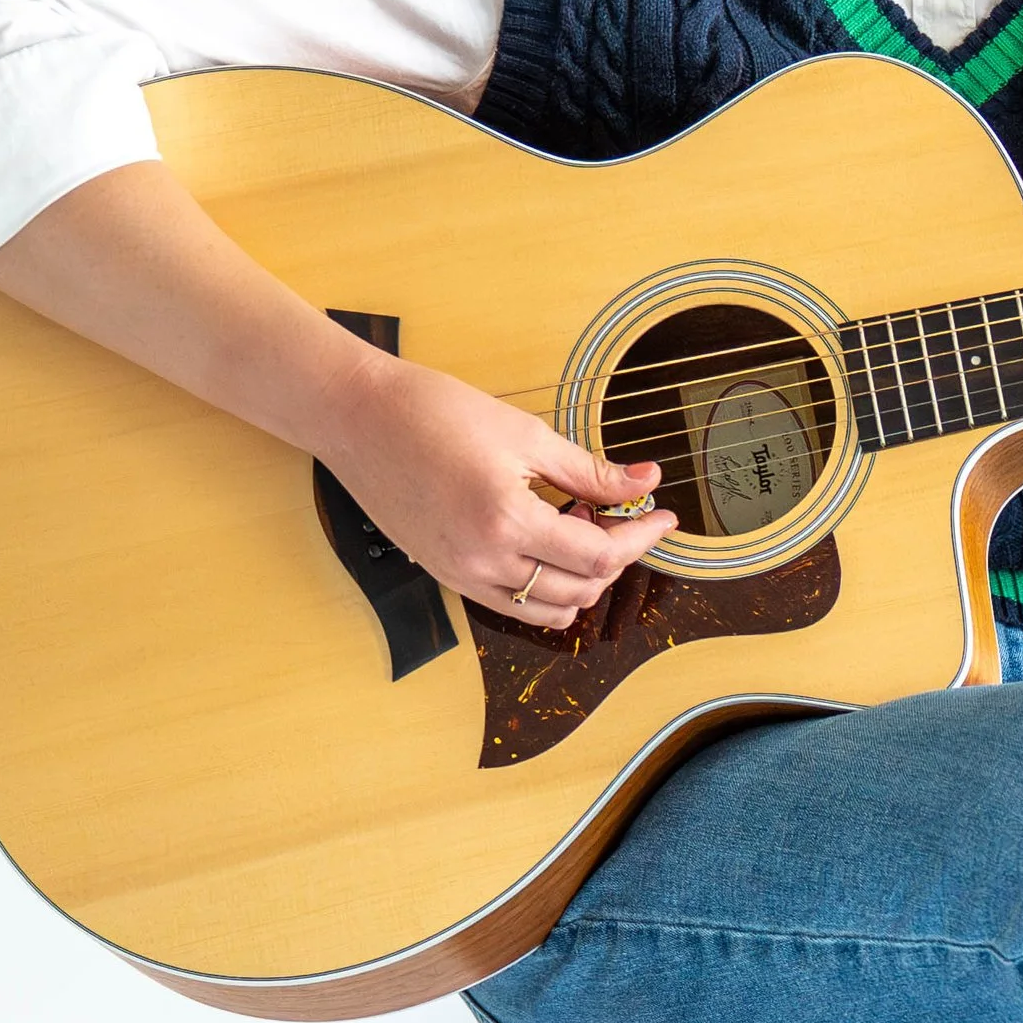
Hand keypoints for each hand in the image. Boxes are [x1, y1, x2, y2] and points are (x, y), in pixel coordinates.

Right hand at [321, 353, 674, 628]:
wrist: (357, 418)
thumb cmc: (435, 412)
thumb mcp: (524, 434)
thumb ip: (589, 470)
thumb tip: (646, 481)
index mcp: (507, 520)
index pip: (599, 555)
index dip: (642, 538)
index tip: (664, 516)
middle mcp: (484, 561)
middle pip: (581, 589)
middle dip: (616, 557)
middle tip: (621, 515)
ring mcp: (462, 576)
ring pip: (549, 611)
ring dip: (580, 581)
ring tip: (579, 530)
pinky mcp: (446, 577)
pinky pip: (512, 606)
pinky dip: (543, 588)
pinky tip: (545, 543)